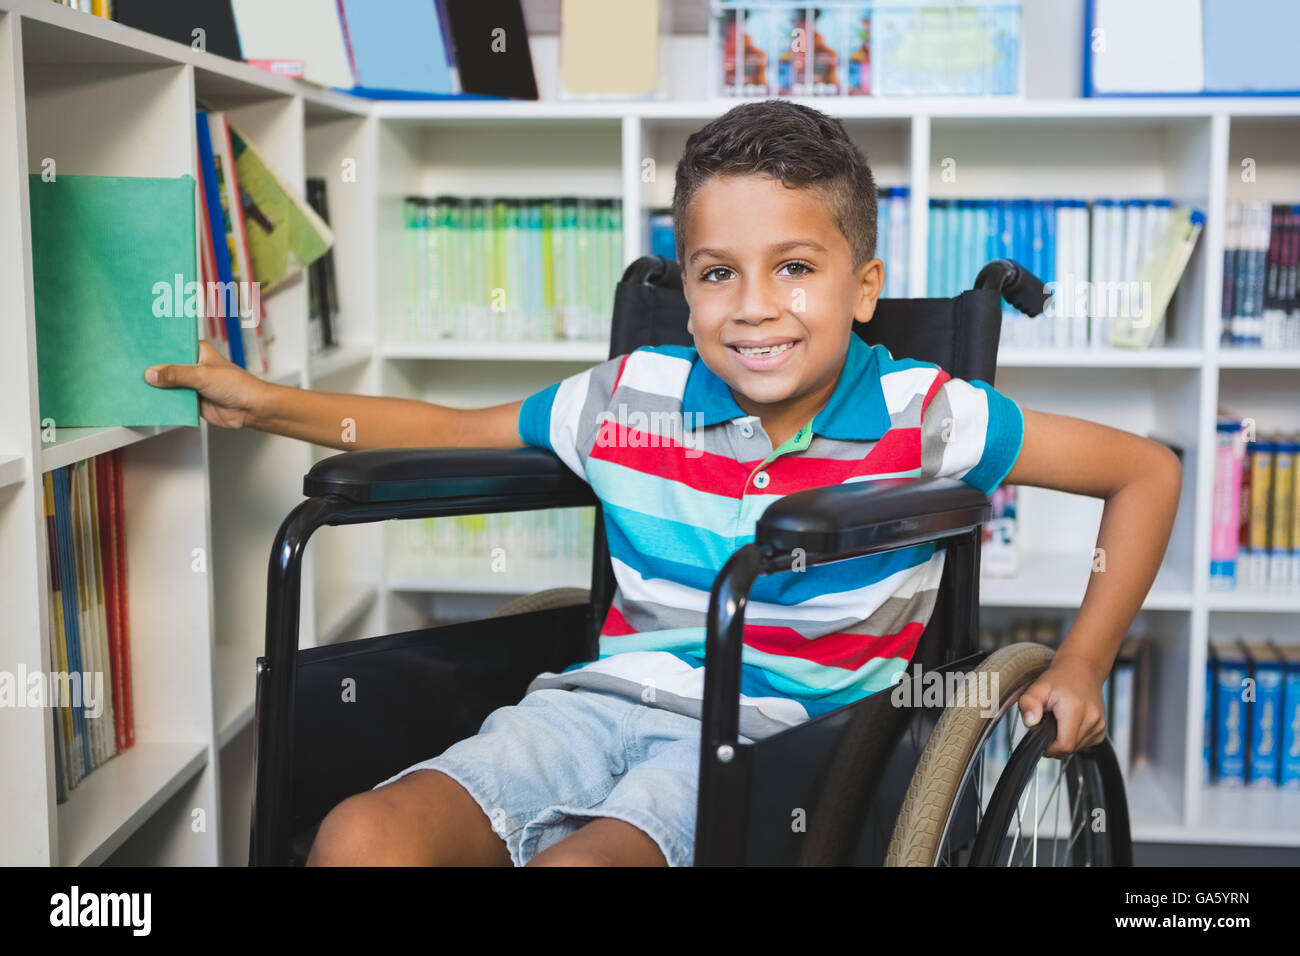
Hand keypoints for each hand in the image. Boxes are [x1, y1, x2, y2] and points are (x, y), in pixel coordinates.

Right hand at [144, 340, 266, 429]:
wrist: (251, 409)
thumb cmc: (237, 385)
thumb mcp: (202, 375)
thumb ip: (175, 374)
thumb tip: (151, 374)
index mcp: (198, 351)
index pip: (171, 346)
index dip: (155, 348)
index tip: (135, 348)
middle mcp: (193, 366)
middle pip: (167, 367)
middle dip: (152, 370)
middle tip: (128, 369)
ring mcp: (192, 384)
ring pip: (168, 385)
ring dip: (156, 388)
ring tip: (132, 385)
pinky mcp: (192, 401)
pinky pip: (173, 401)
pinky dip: (163, 402)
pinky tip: (147, 401)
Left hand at [1016, 653, 1107, 757]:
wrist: (1082, 669)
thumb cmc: (1059, 678)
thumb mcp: (1038, 687)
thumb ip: (1028, 703)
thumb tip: (1030, 722)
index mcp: (1076, 710)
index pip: (1065, 745)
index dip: (1050, 748)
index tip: (1041, 737)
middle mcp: (1093, 719)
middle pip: (1070, 749)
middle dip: (1055, 743)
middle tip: (1047, 723)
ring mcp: (1100, 725)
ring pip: (1077, 748)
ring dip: (1064, 740)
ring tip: (1058, 720)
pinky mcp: (1101, 729)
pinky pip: (1084, 744)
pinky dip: (1074, 738)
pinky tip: (1069, 723)